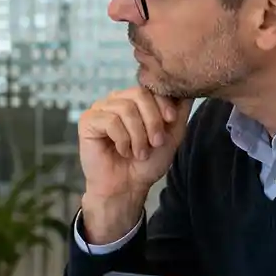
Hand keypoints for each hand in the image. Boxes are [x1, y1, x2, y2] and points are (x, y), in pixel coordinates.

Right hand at [77, 88, 192, 242]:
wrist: (128, 187)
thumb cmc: (146, 163)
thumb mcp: (171, 134)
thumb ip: (179, 111)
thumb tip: (188, 89)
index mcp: (134, 100)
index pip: (150, 87)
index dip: (163, 103)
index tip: (170, 121)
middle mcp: (116, 100)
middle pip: (139, 94)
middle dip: (152, 121)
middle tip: (155, 143)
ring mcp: (100, 110)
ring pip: (125, 109)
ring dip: (138, 135)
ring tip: (139, 153)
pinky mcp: (87, 122)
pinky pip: (110, 121)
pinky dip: (122, 140)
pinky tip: (122, 151)